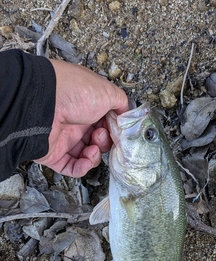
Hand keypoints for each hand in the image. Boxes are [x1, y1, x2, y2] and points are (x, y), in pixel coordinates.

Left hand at [34, 59, 128, 176]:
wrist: (44, 103)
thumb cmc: (73, 92)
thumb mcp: (107, 92)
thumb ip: (121, 104)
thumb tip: (127, 115)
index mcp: (88, 107)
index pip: (106, 124)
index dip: (114, 130)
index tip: (118, 132)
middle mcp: (76, 122)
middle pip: (98, 141)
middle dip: (104, 143)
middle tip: (100, 136)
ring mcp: (65, 139)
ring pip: (87, 156)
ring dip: (95, 156)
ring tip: (92, 148)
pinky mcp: (54, 154)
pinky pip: (72, 168)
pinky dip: (82, 168)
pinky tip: (86, 161)